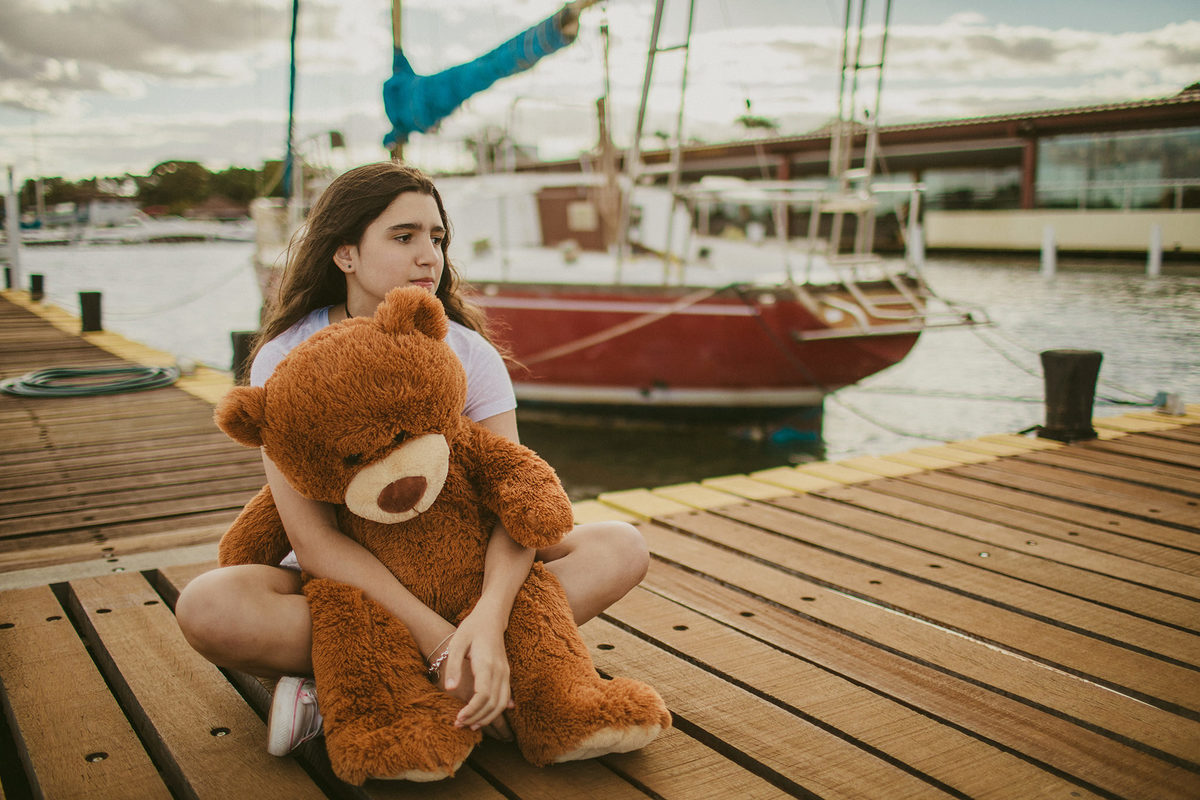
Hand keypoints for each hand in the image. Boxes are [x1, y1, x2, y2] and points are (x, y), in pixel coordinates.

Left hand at [438, 611, 513, 738]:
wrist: (491, 617)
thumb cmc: (471, 629)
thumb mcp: (457, 643)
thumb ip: (453, 665)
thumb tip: (450, 689)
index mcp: (486, 664)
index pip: (482, 695)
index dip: (471, 710)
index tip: (458, 719)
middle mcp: (500, 671)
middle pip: (493, 704)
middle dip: (477, 718)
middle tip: (459, 725)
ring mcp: (505, 673)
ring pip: (502, 704)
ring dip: (487, 718)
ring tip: (470, 725)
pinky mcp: (506, 674)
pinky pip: (505, 698)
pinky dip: (495, 711)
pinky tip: (483, 717)